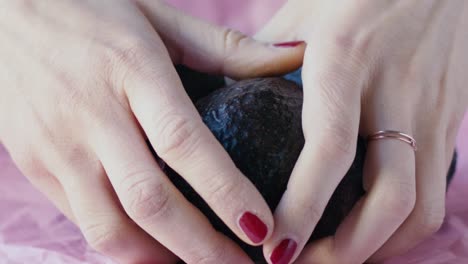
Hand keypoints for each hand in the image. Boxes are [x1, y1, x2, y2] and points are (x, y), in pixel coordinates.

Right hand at [0, 1, 304, 262]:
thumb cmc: (88, 8)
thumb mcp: (157, 15)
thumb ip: (227, 47)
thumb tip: (294, 57)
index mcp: (132, 70)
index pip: (184, 144)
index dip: (225, 193)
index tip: (261, 228)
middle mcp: (92, 113)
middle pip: (151, 201)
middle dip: (201, 247)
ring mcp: (57, 145)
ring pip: (110, 227)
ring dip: (160, 258)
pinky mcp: (35, 164)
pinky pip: (83, 220)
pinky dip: (123, 244)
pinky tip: (154, 247)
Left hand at [255, 1, 467, 262]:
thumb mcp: (301, 12)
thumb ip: (264, 56)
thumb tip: (230, 97)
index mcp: (347, 59)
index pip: (329, 150)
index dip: (303, 209)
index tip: (273, 250)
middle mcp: (396, 90)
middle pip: (389, 198)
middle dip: (346, 250)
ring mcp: (433, 108)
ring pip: (422, 207)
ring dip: (378, 248)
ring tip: (334, 259)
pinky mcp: (451, 118)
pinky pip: (435, 190)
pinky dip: (403, 227)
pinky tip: (371, 232)